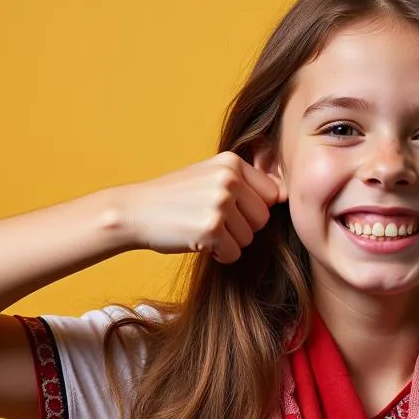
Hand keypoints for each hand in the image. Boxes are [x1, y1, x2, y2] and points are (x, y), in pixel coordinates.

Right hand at [115, 152, 285, 261]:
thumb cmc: (175, 198)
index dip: (253, 210)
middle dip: (243, 229)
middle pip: (263, 219)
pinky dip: (220, 256)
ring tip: (203, 230)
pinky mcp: (211, 229)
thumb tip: (285, 195)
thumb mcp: (209, 176)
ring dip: (229, 243)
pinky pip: (234, 254)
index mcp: (232, 162)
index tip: (232, 212)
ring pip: (249, 238)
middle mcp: (228, 179)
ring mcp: (220, 203)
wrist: (134, 211)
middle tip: (214, 223)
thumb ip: (243, 183)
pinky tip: (199, 242)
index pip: (272, 195)